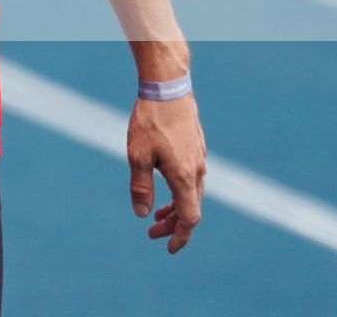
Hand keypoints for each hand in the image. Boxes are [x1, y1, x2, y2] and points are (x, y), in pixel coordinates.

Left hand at [128, 94, 205, 252]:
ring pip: (192, 193)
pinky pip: (192, 179)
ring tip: (157, 215)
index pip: (189, 218)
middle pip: (191, 208)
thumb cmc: (151, 120)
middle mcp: (197, 171)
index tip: (168, 247)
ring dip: (176, 207)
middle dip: (173, 225)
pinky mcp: (196, 147)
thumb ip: (141, 187)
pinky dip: (180, 191)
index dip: (180, 236)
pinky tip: (165, 186)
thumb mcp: (137, 155)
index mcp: (185, 177)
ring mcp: (199, 158)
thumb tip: (142, 214)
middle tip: (152, 233)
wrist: (168, 88)